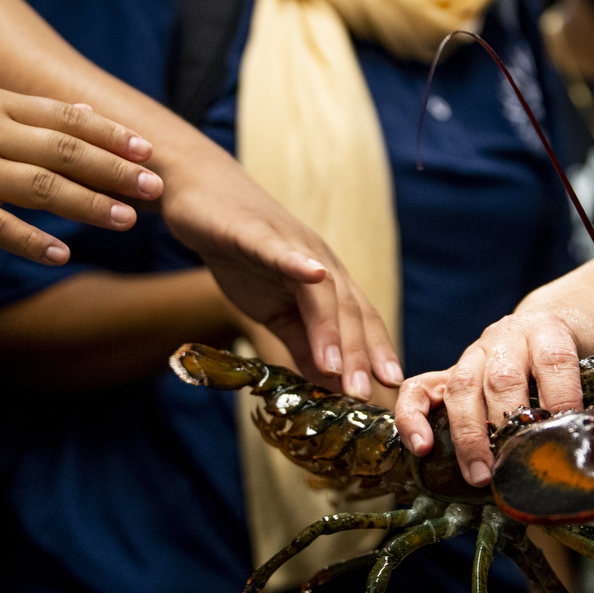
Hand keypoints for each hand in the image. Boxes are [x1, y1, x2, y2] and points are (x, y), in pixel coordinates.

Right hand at [0, 84, 161, 261]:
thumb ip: (28, 115)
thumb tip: (87, 116)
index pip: (64, 118)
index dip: (110, 134)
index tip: (148, 150)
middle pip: (62, 151)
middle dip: (113, 170)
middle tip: (155, 187)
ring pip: (38, 188)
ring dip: (87, 205)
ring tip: (127, 220)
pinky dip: (32, 241)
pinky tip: (63, 254)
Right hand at [154, 153, 403, 398]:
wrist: (201, 197)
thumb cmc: (242, 257)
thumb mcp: (275, 312)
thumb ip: (304, 346)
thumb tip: (331, 387)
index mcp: (328, 284)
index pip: (361, 322)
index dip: (377, 353)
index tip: (392, 388)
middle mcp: (320, 263)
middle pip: (348, 311)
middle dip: (358, 355)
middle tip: (362, 395)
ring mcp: (291, 246)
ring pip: (321, 290)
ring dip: (331, 329)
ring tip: (336, 368)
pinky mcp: (255, 234)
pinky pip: (280, 251)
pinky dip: (298, 263)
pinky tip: (312, 274)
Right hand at [395, 310, 585, 485]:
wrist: (545, 322)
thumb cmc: (570, 355)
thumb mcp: (590, 365)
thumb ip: (587, 398)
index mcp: (546, 330)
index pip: (554, 361)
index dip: (561, 395)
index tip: (567, 431)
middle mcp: (505, 338)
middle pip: (503, 378)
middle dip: (508, 426)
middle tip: (515, 467)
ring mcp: (472, 353)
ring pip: (462, 388)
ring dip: (469, 435)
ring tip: (479, 474)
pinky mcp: (447, 371)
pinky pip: (419, 389)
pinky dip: (414, 417)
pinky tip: (421, 446)